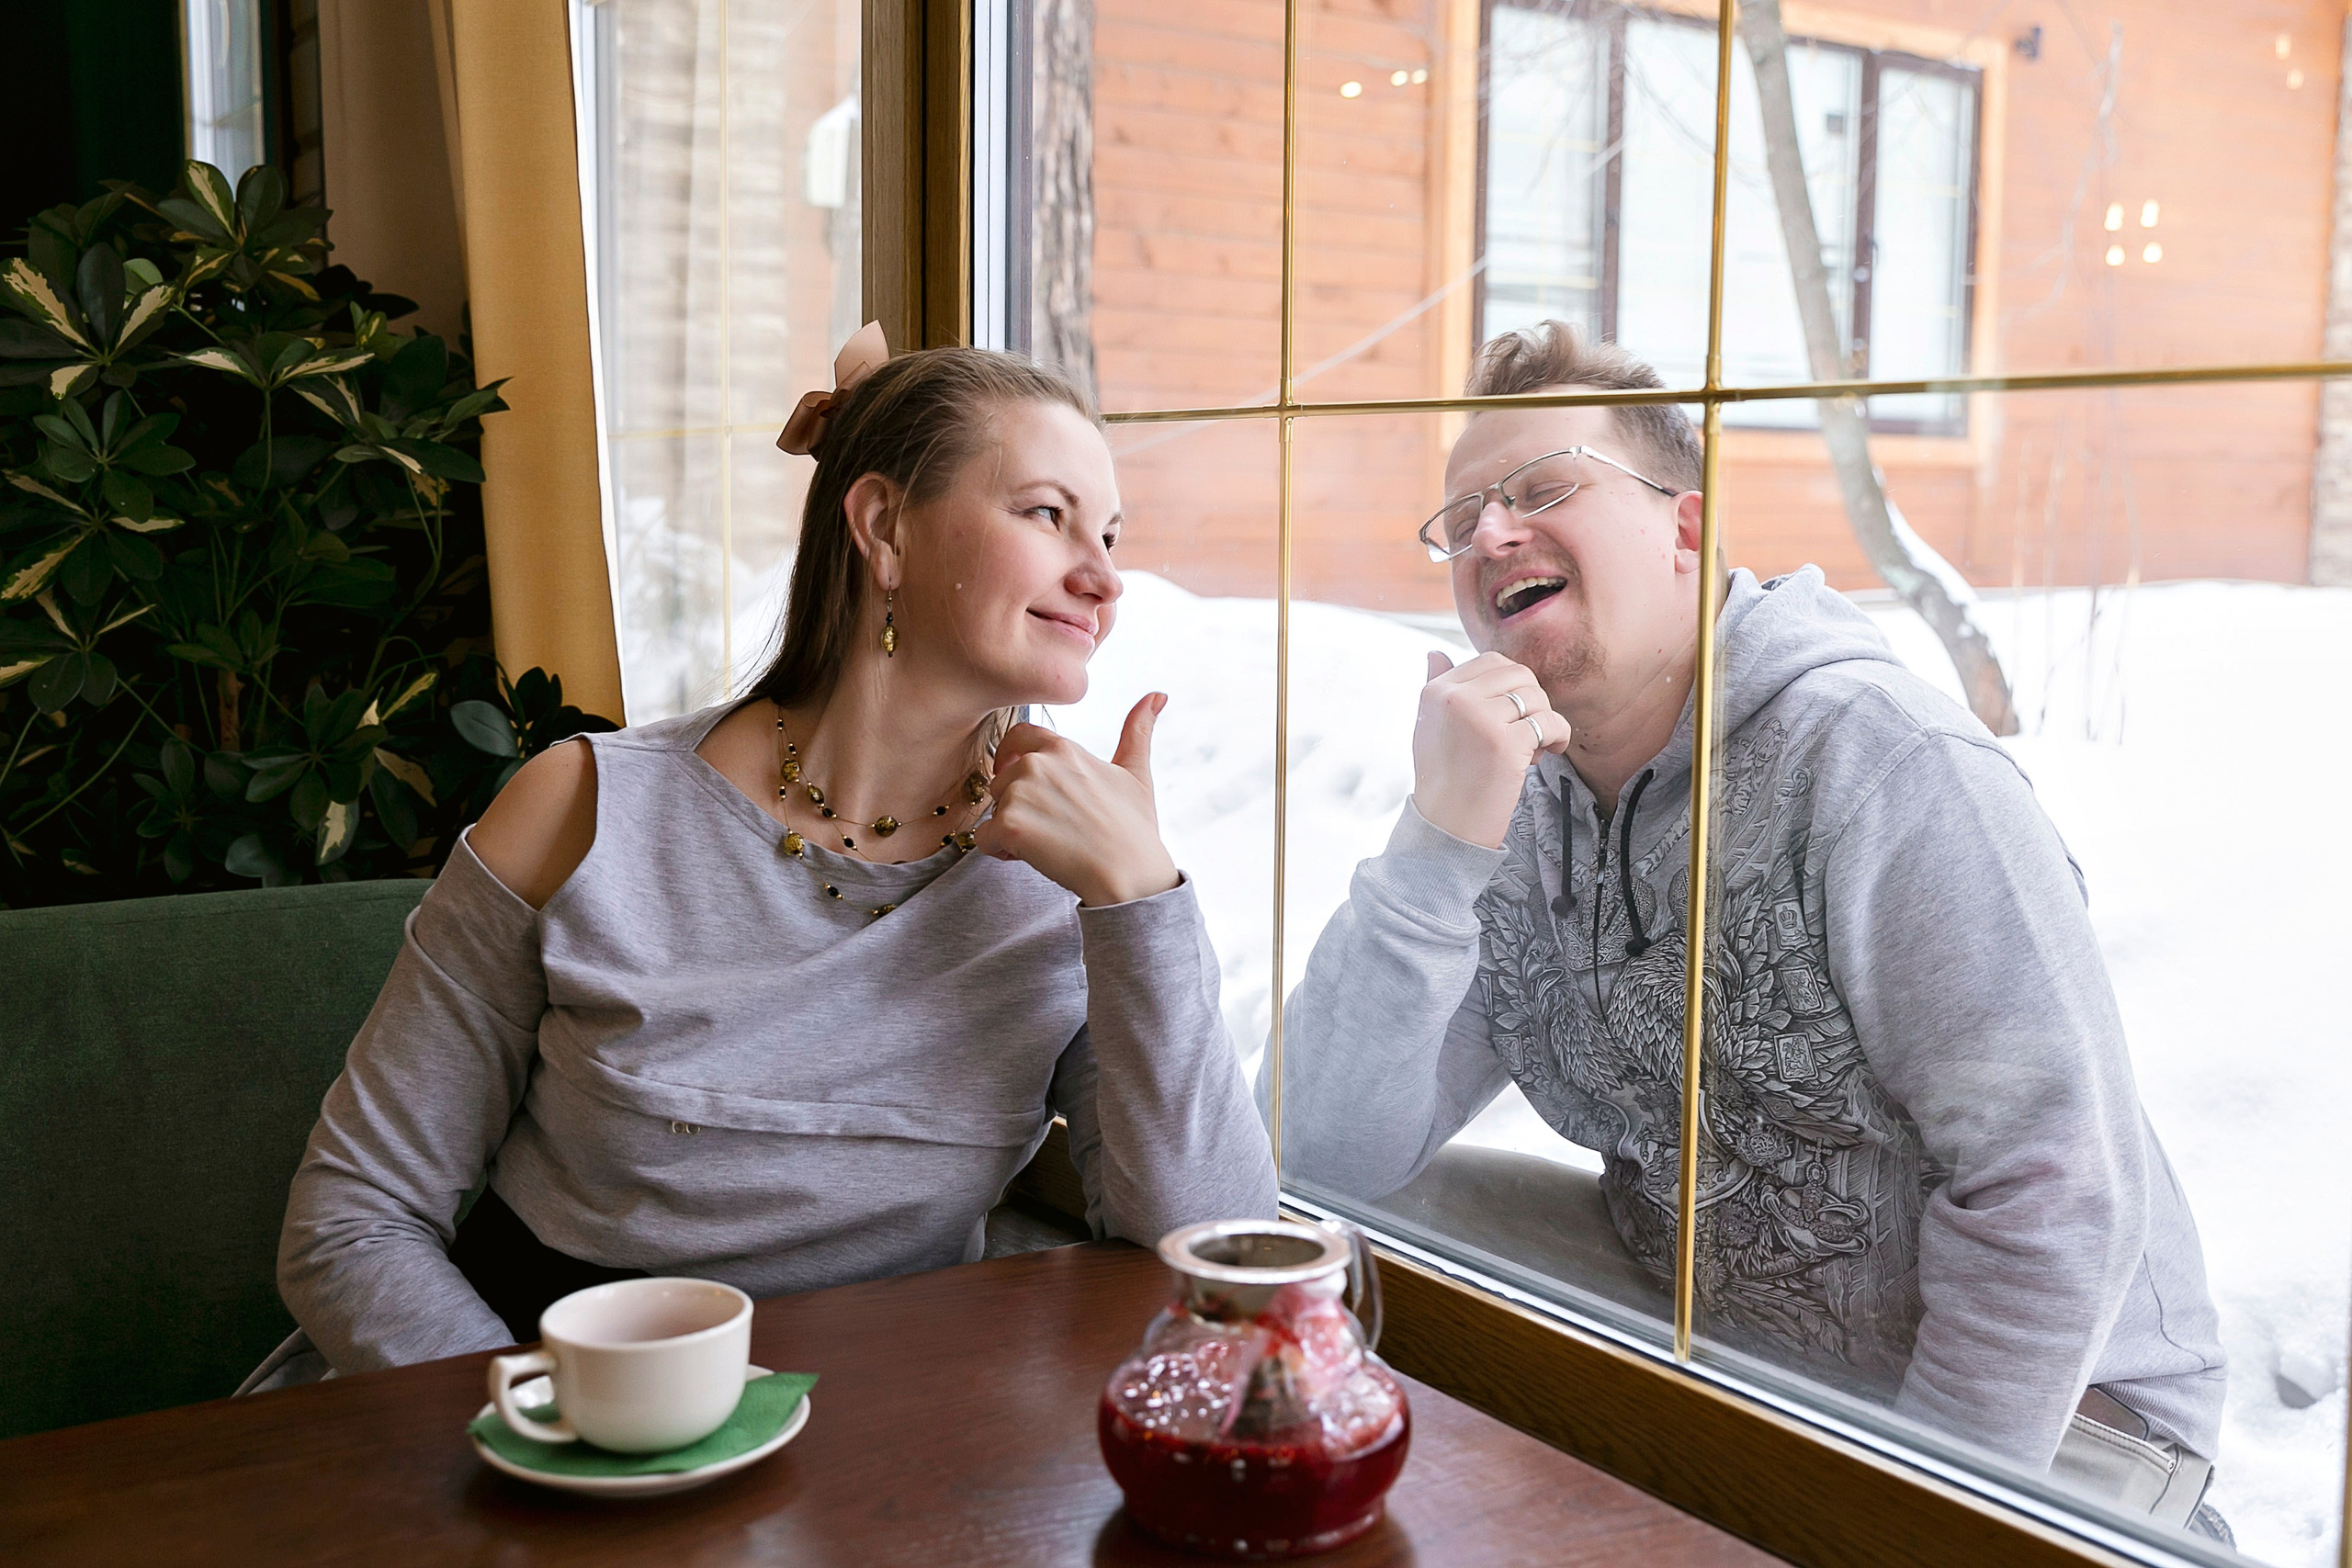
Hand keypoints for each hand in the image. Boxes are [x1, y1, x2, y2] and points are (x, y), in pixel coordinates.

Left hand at [973, 695, 1180, 906]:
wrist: (1129, 873)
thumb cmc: (1134, 828)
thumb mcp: (1136, 772)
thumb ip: (1138, 730)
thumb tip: (1158, 694)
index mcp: (1063, 748)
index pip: (1018, 737)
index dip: (1012, 756)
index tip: (1016, 774)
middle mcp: (1036, 764)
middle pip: (1002, 779)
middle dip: (1016, 803)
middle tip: (1049, 826)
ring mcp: (1020, 794)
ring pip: (993, 810)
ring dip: (1010, 828)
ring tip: (1045, 843)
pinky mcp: (1009, 825)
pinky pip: (983, 837)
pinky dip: (1000, 851)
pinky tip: (1030, 856)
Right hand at [1410, 650, 1570, 847]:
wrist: (1447, 826)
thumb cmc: (1444, 778)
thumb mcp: (1430, 726)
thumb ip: (1438, 688)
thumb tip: (1436, 652)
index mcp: (1436, 691)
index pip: (1492, 662)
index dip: (1513, 686)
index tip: (1512, 715)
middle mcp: (1454, 698)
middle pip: (1519, 674)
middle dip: (1533, 699)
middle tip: (1527, 730)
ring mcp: (1479, 718)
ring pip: (1537, 697)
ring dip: (1545, 720)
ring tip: (1533, 747)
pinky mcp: (1504, 743)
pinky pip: (1550, 722)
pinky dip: (1559, 736)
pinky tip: (1547, 753)